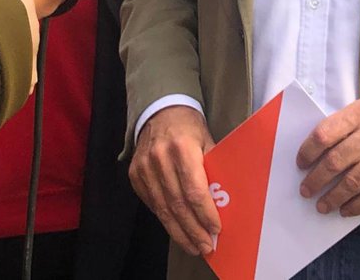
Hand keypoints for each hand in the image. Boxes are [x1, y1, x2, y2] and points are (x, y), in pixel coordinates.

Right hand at [129, 105, 218, 255]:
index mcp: (182, 148)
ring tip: (193, 246)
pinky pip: (152, 204)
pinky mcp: (135, 176)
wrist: (159, 111)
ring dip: (179, 231)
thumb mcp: (207, 140)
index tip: (216, 229)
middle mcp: (160, 159)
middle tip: (206, 247)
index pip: (194, 189)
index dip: (205, 213)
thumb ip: (213, 167)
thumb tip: (224, 199)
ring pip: (163, 209)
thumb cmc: (189, 127)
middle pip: (178, 204)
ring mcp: (144, 168)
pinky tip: (177, 230)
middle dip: (193, 230)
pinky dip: (166, 220)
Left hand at [297, 88, 359, 216]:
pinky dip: (357, 205)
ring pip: (352, 182)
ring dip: (333, 197)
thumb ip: (349, 125)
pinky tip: (347, 209)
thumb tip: (321, 151)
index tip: (301, 163)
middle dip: (316, 180)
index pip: (324, 134)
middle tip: (307, 190)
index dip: (308, 151)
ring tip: (323, 205)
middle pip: (334, 162)